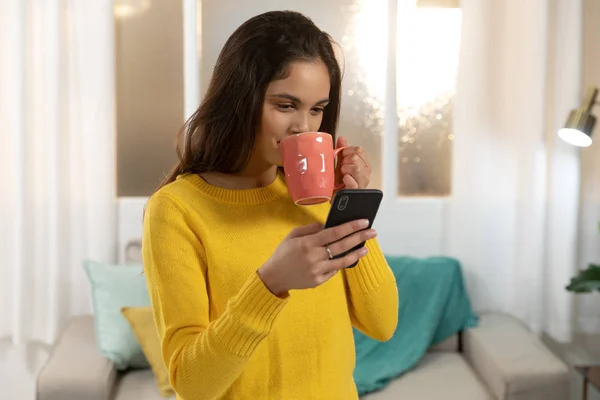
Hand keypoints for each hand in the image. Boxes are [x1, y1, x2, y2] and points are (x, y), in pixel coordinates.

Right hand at [257, 220, 376, 295]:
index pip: (334, 232)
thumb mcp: (293, 235)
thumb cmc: (283, 253)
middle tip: (373, 232)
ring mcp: (317, 270)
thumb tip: (328, 225)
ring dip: (356, 253)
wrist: (273, 277)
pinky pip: (334, 271)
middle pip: (342, 245)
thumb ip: (311, 229)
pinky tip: (349, 257)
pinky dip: (342, 263)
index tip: (364, 221)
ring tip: (366, 247)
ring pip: (342, 261)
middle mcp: (314, 257)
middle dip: (360, 237)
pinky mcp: (318, 281)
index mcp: (307, 243)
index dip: (351, 226)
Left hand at [334, 136, 371, 189]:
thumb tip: (342, 138)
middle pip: (356, 157)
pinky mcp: (357, 191)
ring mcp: (363, 183)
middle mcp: (366, 173)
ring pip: (356, 167)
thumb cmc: (339, 182)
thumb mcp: (340, 164)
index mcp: (364, 164)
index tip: (342, 157)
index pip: (359, 150)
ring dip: (345, 169)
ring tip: (342, 174)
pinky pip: (352, 181)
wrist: (335, 197)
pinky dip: (346, 178)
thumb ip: (342, 151)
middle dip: (345, 161)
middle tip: (341, 168)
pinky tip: (343, 180)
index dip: (347, 151)